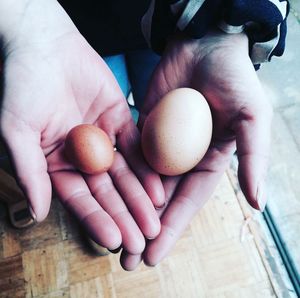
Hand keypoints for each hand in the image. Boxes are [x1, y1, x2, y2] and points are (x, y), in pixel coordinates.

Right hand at [0, 1, 163, 253]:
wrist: (45, 46)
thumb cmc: (22, 86)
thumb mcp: (17, 132)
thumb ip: (30, 172)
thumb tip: (37, 213)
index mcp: (57, 164)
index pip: (80, 199)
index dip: (97, 220)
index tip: (114, 240)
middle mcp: (83, 157)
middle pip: (108, 193)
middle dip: (125, 216)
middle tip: (143, 239)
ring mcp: (104, 140)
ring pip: (125, 175)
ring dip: (140, 198)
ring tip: (155, 221)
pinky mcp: (121, 120)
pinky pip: (136, 147)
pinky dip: (147, 167)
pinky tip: (158, 188)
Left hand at [120, 30, 271, 268]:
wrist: (203, 46)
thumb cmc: (233, 80)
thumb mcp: (251, 118)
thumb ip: (254, 158)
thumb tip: (259, 203)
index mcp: (207, 164)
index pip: (188, 204)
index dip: (172, 231)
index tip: (153, 256)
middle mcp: (181, 160)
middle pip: (160, 202)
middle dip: (144, 230)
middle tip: (125, 259)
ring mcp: (159, 146)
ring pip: (139, 184)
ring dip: (125, 209)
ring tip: (109, 235)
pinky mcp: (141, 130)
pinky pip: (127, 156)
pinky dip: (116, 176)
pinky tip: (101, 195)